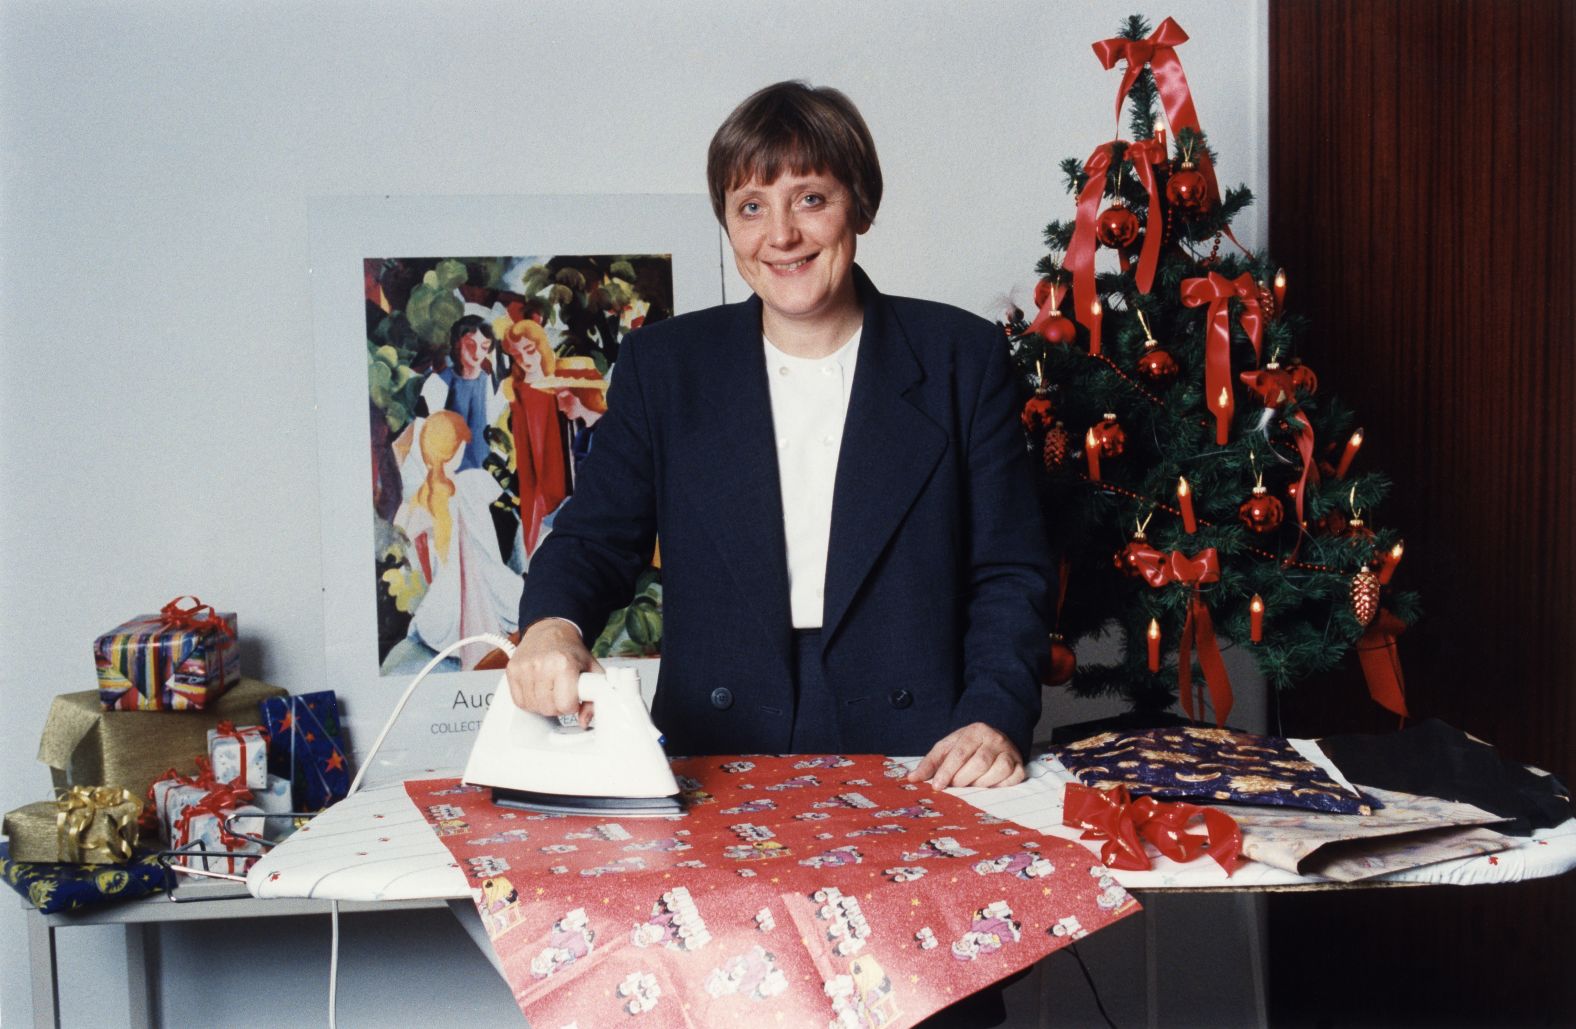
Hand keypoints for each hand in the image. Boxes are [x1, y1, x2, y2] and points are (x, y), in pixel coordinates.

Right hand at [505, 619, 603, 726]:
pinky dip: (529, 701)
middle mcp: (542, 665)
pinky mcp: (512, 670)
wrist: (551, 630)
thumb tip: (584, 720)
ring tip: (551, 691)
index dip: (572, 705)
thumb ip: (595, 696)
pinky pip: (519, 701)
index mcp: (563, 664)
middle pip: (548, 709)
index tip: (574, 697)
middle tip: (563, 694)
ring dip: (543, 705)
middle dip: (558, 706)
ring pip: (533, 707)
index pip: (566, 705)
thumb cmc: (571, 651)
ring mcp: (524, 668)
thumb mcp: (591, 669)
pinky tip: (538, 691)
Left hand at [907, 723, 1025, 788]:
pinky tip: (989, 785)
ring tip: (971, 784)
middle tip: (955, 786)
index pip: (960, 752)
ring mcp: (1009, 751)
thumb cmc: (966, 747)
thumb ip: (930, 763)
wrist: (993, 739)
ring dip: (980, 784)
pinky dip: (999, 786)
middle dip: (963, 779)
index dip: (947, 771)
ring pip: (997, 771)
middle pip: (979, 763)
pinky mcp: (1020, 765)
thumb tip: (911, 778)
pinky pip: (1012, 780)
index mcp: (975, 731)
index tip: (938, 786)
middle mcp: (994, 738)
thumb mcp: (947, 748)